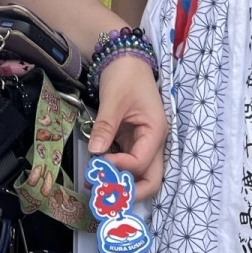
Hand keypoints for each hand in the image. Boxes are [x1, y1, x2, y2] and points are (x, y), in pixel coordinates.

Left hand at [87, 55, 166, 198]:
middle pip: (151, 178)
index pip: (141, 162)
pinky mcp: (134, 140)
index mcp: (156, 131)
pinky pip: (129, 162)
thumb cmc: (125, 75)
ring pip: (141, 174)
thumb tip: (95, 152)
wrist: (126, 59)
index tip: (100, 162)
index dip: (120, 167)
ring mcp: (145, 142)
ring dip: (123, 182)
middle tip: (107, 194)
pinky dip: (117, 170)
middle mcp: (154, 141)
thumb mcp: (113, 100)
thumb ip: (105, 127)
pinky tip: (100, 170)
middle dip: (131, 190)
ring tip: (100, 184)